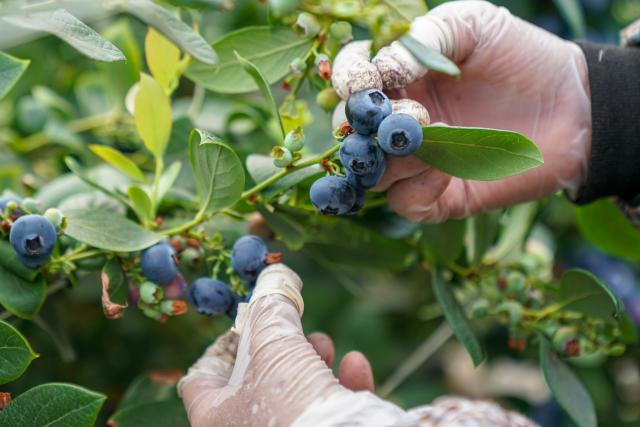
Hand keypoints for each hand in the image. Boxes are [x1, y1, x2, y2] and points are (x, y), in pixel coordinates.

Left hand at [179, 264, 537, 425]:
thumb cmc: (291, 403)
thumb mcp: (274, 343)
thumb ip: (271, 307)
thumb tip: (274, 276)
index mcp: (216, 417)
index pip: (202, 377)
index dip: (226, 343)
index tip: (251, 320)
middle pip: (255, 380)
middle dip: (279, 346)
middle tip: (293, 326)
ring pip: (295, 394)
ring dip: (312, 361)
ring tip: (324, 343)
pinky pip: (329, 411)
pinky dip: (343, 385)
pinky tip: (356, 365)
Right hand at [332, 0, 591, 222]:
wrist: (576, 104)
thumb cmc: (522, 58)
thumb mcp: (474, 26)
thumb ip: (424, 38)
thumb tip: (384, 72)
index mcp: (401, 82)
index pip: (351, 83)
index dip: (347, 78)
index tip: (365, 75)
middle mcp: (402, 123)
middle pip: (353, 133)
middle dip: (366, 121)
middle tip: (403, 110)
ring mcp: (420, 163)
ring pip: (374, 171)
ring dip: (392, 153)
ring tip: (430, 129)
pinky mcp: (441, 197)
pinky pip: (405, 203)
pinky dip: (416, 186)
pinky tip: (443, 169)